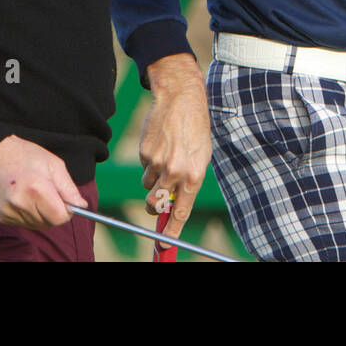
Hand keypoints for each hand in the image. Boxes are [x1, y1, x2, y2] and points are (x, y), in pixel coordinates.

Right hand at [0, 135, 86, 227]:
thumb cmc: (23, 155)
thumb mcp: (53, 164)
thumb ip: (69, 188)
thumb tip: (81, 206)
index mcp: (36, 189)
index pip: (60, 218)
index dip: (66, 211)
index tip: (64, 201)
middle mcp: (20, 204)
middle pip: (48, 223)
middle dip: (52, 212)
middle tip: (47, 193)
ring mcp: (6, 212)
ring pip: (34, 225)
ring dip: (39, 214)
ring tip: (32, 193)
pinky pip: (20, 223)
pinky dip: (25, 214)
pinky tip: (20, 198)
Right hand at [139, 53, 209, 237]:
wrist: (181, 99)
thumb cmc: (195, 129)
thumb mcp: (201, 157)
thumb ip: (189, 181)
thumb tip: (176, 205)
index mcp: (194, 176)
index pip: (181, 212)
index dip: (171, 232)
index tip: (164, 246)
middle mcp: (175, 172)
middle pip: (155, 204)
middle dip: (154, 207)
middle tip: (155, 202)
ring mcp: (158, 163)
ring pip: (147, 185)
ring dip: (153, 179)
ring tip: (166, 156)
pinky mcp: (145, 153)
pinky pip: (144, 167)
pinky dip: (149, 161)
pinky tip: (160, 144)